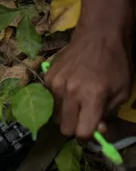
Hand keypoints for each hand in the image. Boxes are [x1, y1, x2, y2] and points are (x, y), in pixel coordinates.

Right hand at [47, 24, 131, 140]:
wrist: (99, 35)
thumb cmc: (116, 63)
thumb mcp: (123, 91)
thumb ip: (108, 113)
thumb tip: (97, 129)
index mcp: (92, 97)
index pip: (81, 132)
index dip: (88, 134)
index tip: (91, 128)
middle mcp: (70, 93)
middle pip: (64, 129)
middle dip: (75, 126)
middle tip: (83, 116)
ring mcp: (55, 86)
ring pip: (55, 116)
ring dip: (65, 114)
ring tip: (76, 100)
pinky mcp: (47, 79)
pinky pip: (49, 100)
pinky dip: (58, 100)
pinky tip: (68, 87)